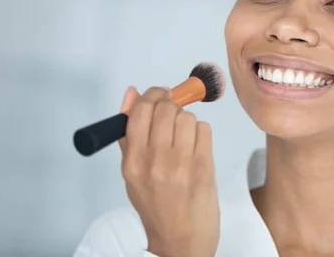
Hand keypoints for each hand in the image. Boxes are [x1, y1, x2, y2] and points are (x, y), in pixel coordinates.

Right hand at [118, 86, 219, 256]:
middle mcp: (154, 160)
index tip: (160, 94)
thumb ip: (129, 132)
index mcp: (132, 161)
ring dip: (187, 121)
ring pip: (187, 116)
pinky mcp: (204, 166)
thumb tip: (132, 93)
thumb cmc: (155, 204)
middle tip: (172, 115)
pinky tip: (196, 148)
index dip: (152, 95)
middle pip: (166, 108)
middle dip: (171, 105)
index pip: (140, 110)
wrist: (179, 240)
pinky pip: (204, 129)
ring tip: (184, 140)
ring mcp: (180, 164)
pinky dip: (201, 133)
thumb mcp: (132, 172)